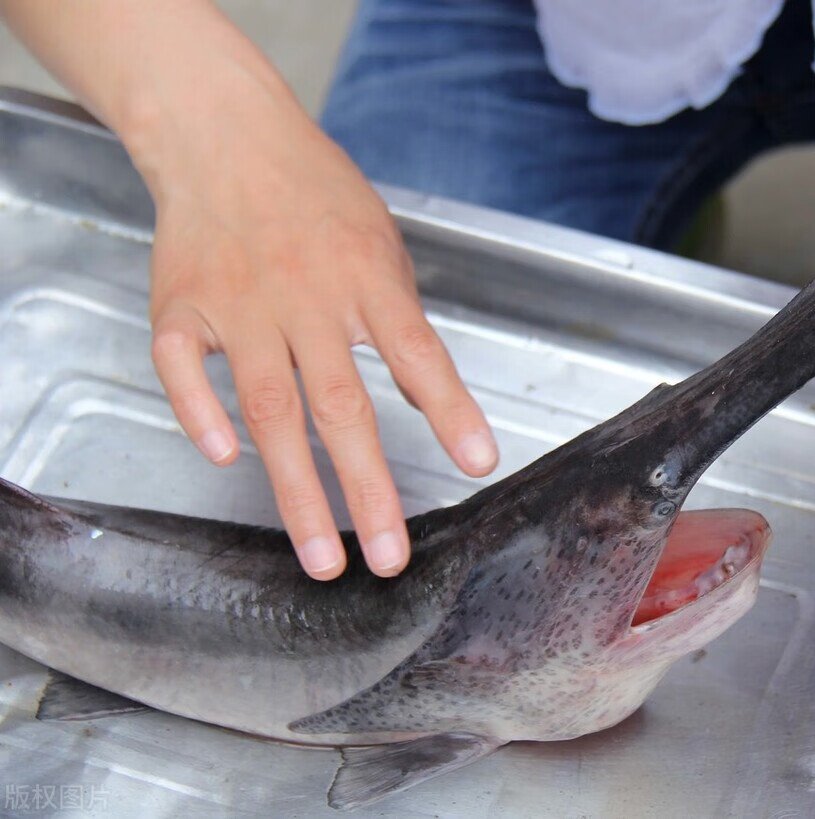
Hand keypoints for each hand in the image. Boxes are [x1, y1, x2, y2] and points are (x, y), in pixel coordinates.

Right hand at [0, 0, 496, 579]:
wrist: (225, 136)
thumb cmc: (315, 194)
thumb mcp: (381, 245)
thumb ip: (400, 321)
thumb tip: (431, 399)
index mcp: (364, 278)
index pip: (417, 354)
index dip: (450, 411)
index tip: (477, 464)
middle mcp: (304, 297)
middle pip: (340, 404)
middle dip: (368, 489)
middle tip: (389, 558)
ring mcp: (238, 305)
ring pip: (268, 409)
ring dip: (296, 489)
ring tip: (322, 558)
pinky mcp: (179, 308)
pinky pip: (183, 371)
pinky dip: (200, 415)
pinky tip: (225, 459)